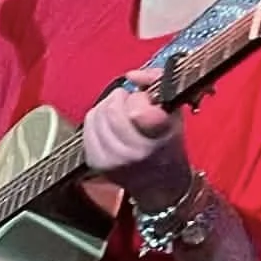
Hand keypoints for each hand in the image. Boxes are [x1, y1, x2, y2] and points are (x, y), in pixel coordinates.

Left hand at [82, 70, 191, 208]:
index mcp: (158, 138)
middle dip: (121, 99)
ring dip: (107, 107)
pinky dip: (96, 120)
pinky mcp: (95, 162)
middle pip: (112, 109)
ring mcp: (112, 159)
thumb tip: (133, 75)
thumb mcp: (174, 111)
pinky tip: (108, 124)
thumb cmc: (168, 144)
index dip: (140, 99)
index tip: (146, 100)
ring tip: (120, 112)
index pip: (136, 109)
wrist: (160, 185)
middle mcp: (133, 151)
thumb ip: (158, 83)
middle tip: (130, 102)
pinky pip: (87, 128)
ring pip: (97, 115)